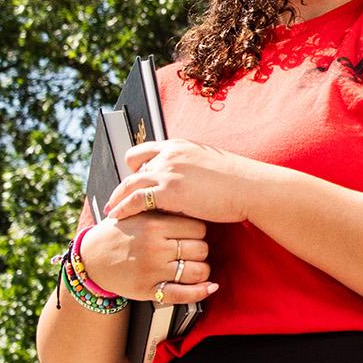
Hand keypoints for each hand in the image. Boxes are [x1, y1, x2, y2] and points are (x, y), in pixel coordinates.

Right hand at [79, 213, 214, 304]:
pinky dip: (200, 292)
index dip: (198, 231)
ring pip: (198, 271)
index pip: (198, 227)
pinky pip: (183, 294)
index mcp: (154, 224)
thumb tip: (189, 201)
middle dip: (200, 250)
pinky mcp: (149, 290)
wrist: (89, 259)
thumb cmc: (116, 234)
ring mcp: (153, 270)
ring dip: (201, 270)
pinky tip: (210, 287)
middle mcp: (155, 247)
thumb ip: (159, 207)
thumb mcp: (134, 212)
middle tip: (190, 250)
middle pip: (201, 248)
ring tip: (193, 266)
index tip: (191, 234)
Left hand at [103, 140, 271, 224]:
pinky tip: (118, 217)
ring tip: (111, 210)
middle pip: (133, 165)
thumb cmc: (239, 181)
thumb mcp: (211, 166)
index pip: (146, 150)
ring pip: (130, 183)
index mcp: (179, 145)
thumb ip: (194, 169)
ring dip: (117, 197)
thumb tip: (191, 181)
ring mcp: (168, 171)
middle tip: (116, 197)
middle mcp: (169, 154)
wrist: (251, 188)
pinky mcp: (169, 191)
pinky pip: (135, 199)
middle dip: (124, 183)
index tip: (132, 178)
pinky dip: (123, 208)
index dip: (136, 165)